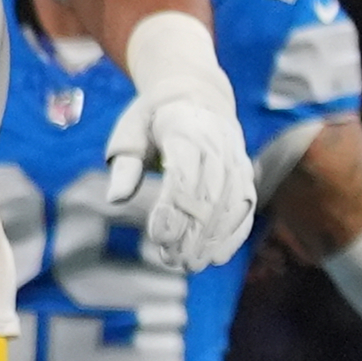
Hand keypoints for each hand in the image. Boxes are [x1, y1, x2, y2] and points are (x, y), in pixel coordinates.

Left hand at [103, 9, 253, 272]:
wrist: (197, 95)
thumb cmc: (153, 119)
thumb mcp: (130, 132)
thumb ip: (124, 165)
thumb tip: (115, 199)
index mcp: (185, 128)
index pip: (184, 172)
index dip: (173, 207)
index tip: (157, 238)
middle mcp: (218, 143)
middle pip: (210, 193)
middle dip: (193, 231)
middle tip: (172, 261)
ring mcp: (236, 158)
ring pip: (232, 203)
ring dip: (213, 238)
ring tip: (190, 265)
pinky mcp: (246, 173)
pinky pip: (246, 206)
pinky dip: (234, 233)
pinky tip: (216, 256)